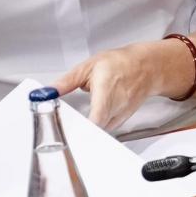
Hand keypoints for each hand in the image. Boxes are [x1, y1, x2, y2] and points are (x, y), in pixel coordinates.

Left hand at [53, 39, 188, 131]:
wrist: (145, 68)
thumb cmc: (120, 64)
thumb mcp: (88, 66)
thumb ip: (67, 81)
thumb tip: (50, 90)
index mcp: (106, 92)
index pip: (96, 120)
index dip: (82, 130)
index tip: (68, 132)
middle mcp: (115, 108)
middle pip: (94, 130)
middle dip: (77, 130)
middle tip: (63, 128)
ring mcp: (119, 117)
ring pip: (98, 131)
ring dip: (86, 129)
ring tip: (76, 121)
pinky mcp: (120, 121)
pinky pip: (103, 128)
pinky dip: (94, 125)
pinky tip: (90, 117)